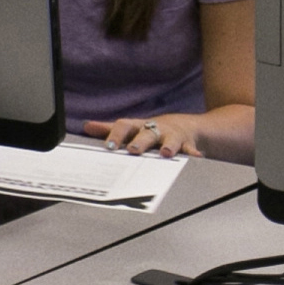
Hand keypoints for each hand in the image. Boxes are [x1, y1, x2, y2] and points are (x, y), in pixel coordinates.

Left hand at [92, 113, 207, 157]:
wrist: (185, 127)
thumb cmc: (152, 131)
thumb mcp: (132, 129)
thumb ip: (110, 130)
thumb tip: (87, 126)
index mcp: (138, 127)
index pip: (125, 127)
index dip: (117, 136)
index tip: (109, 147)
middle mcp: (155, 129)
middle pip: (147, 133)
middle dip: (141, 142)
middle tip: (134, 150)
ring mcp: (172, 136)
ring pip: (170, 140)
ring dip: (168, 145)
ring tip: (165, 153)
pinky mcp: (188, 143)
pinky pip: (191, 148)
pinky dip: (193, 153)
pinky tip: (196, 157)